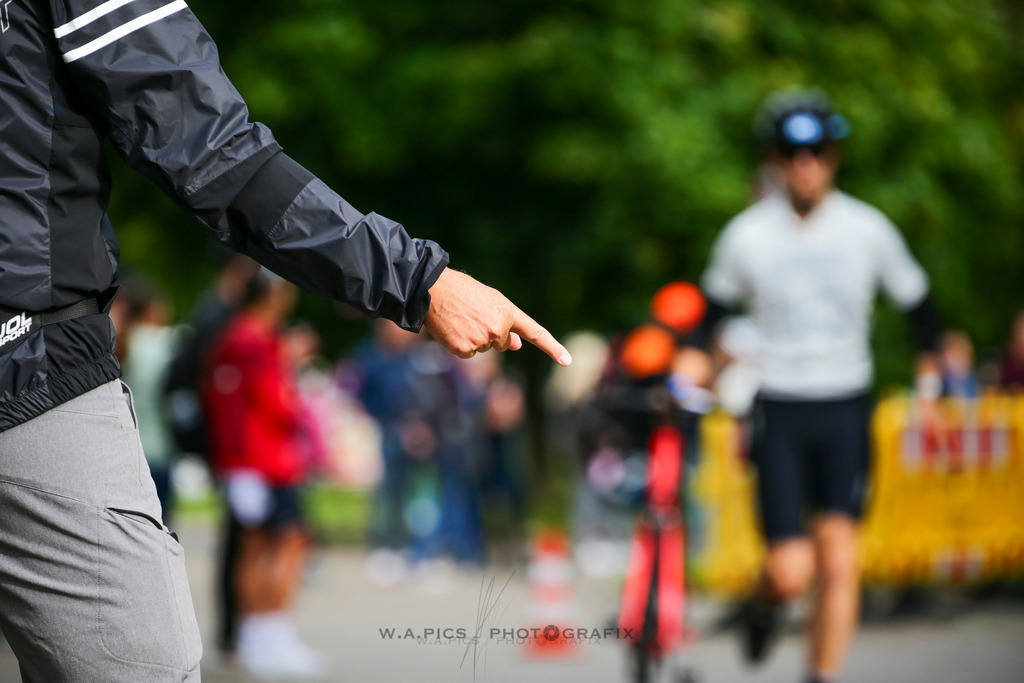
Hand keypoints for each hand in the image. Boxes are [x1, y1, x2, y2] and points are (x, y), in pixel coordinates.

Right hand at [423, 268, 570, 365]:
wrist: (434, 290)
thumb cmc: (463, 291)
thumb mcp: (491, 301)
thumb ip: (507, 322)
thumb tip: (516, 346)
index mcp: (508, 312)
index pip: (535, 332)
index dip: (552, 347)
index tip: (567, 361)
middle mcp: (498, 328)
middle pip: (502, 343)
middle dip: (491, 333)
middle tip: (474, 315)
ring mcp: (481, 340)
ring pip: (484, 349)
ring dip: (474, 337)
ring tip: (461, 318)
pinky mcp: (464, 349)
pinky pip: (468, 354)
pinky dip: (461, 345)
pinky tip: (453, 329)